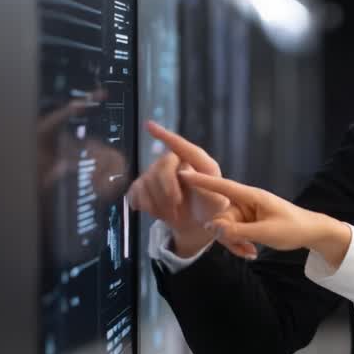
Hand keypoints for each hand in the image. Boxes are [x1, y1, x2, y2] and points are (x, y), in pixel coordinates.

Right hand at [127, 121, 253, 257]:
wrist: (198, 227)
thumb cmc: (213, 213)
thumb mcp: (218, 205)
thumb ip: (208, 190)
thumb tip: (184, 173)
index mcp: (201, 164)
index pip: (182, 146)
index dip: (165, 136)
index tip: (149, 126)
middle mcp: (179, 164)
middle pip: (161, 166)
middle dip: (166, 188)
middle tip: (175, 206)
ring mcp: (160, 173)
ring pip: (146, 180)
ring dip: (158, 202)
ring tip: (172, 214)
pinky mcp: (146, 186)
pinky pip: (135, 191)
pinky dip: (143, 204)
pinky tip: (155, 212)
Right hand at [178, 170, 352, 266]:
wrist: (311, 232)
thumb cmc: (293, 228)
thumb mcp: (265, 233)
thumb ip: (237, 231)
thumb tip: (210, 227)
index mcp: (251, 196)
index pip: (222, 186)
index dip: (202, 181)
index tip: (182, 172)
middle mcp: (246, 201)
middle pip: (221, 216)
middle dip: (227, 235)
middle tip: (245, 249)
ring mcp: (246, 212)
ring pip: (225, 227)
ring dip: (234, 242)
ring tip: (251, 251)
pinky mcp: (248, 221)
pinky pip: (233, 232)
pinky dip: (239, 243)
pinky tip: (251, 251)